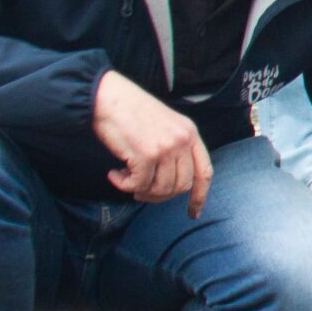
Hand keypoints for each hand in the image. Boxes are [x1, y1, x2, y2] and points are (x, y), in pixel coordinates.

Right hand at [93, 70, 212, 215]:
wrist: (108, 96)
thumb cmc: (131, 111)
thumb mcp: (165, 125)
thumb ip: (175, 148)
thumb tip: (170, 185)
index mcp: (190, 133)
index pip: (204, 172)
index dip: (200, 196)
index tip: (193, 214)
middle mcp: (182, 140)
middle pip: (181, 186)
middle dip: (161, 195)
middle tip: (140, 190)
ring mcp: (166, 148)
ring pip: (161, 189)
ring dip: (141, 190)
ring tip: (126, 178)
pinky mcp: (146, 154)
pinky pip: (138, 185)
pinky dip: (123, 185)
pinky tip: (114, 174)